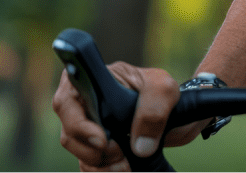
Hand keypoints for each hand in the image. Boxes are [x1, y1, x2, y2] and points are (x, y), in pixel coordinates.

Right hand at [53, 61, 201, 171]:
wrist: (179, 111)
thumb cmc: (164, 91)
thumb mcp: (164, 89)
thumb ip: (153, 110)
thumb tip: (140, 146)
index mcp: (94, 81)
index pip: (66, 100)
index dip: (77, 123)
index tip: (102, 139)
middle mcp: (85, 104)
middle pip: (69, 132)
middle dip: (92, 149)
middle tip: (119, 151)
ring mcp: (89, 126)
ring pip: (77, 151)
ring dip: (99, 163)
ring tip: (125, 163)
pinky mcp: (97, 145)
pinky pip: (87, 163)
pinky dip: (102, 170)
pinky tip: (122, 168)